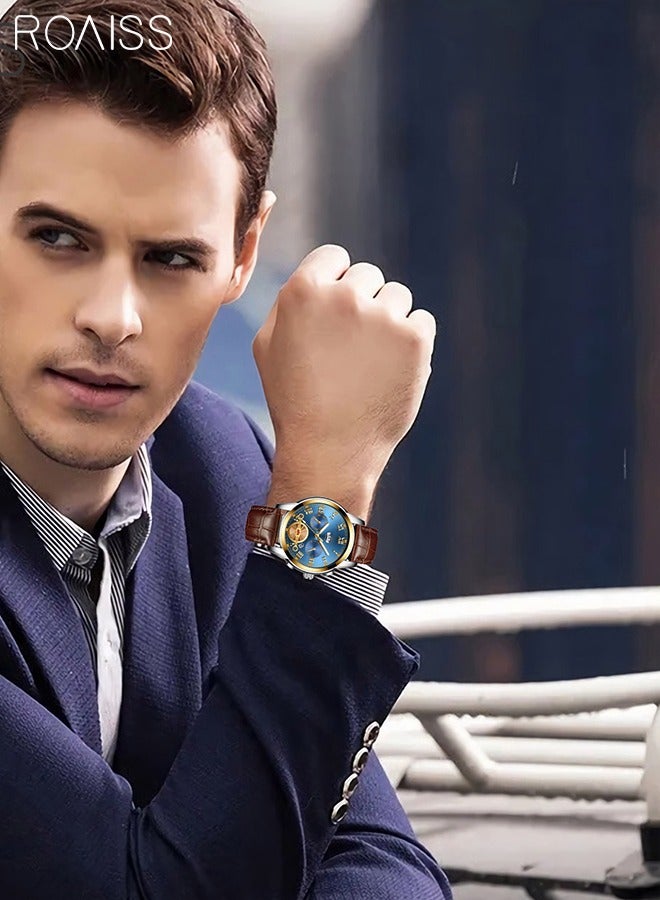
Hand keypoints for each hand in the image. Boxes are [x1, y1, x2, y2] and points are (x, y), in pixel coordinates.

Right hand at [255, 245, 436, 517]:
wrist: (329, 450)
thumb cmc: (294, 400)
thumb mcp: (267, 346)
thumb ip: (288, 302)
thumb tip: (316, 276)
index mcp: (303, 291)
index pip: (334, 257)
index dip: (335, 284)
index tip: (336, 314)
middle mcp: (344, 295)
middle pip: (368, 276)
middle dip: (363, 304)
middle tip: (351, 349)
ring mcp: (383, 316)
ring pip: (397, 297)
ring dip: (388, 321)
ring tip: (369, 364)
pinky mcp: (415, 338)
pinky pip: (422, 321)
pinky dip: (412, 343)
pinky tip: (390, 371)